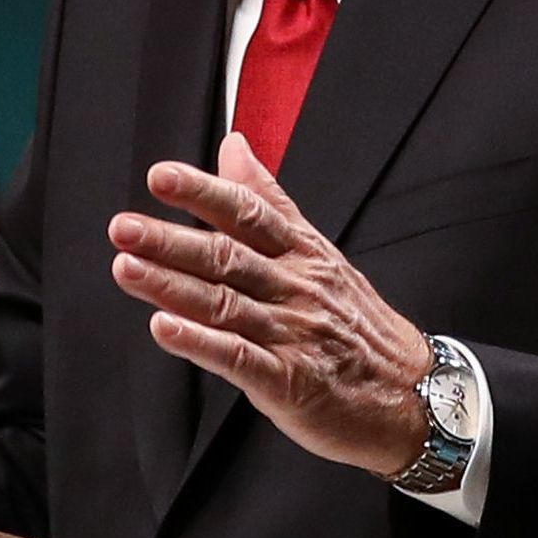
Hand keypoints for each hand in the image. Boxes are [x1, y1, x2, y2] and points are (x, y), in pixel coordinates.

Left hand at [109, 131, 432, 477]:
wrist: (414, 392)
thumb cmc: (354, 320)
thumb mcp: (317, 250)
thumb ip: (269, 200)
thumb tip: (232, 145)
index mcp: (301, 253)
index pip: (249, 214)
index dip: (204, 193)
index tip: (160, 176)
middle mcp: (296, 288)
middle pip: (229, 258)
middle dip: (172, 242)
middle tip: (122, 227)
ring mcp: (293, 334)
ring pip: (226, 304)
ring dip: (172, 287)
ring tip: (126, 268)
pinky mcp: (289, 381)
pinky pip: (239, 358)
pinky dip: (200, 344)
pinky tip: (163, 329)